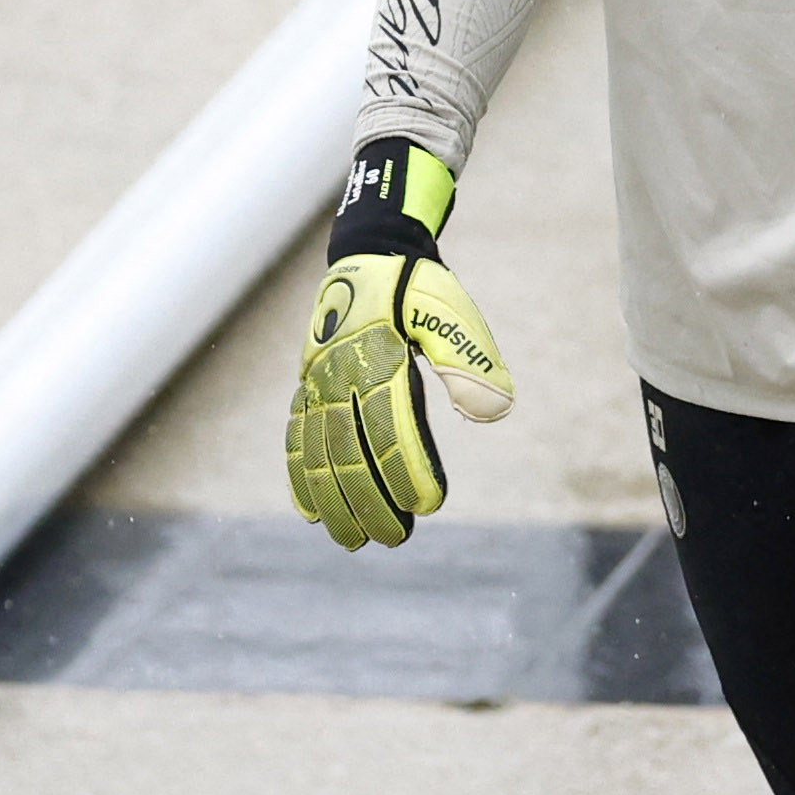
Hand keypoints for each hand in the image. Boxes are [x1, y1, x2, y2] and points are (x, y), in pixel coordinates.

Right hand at [285, 141, 515, 549]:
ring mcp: (318, 382)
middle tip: (394, 540)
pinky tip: (310, 512)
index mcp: (378, 358)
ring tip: (353, 542)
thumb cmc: (420, 287)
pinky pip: (297, 436)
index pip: (392, 426)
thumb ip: (467, 358)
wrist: (372, 252)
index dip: (408, 468)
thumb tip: (498, 409)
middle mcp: (339, 374)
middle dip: (370, 499)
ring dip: (335, 500)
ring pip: (319, 452)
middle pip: (350, 450)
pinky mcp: (308, 385)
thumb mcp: (450, 312)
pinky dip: (300, 475)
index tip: (428, 504)